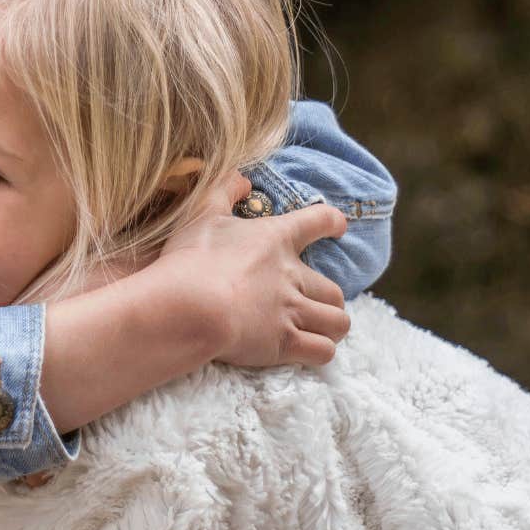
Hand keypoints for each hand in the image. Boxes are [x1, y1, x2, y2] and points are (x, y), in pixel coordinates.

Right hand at [155, 175, 350, 367]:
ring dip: (332, 327)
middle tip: (316, 303)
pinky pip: (323, 351)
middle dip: (330, 299)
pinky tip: (309, 351)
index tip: (338, 226)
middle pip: (334, 290)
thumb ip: (223, 189)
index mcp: (276, 239)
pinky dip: (320, 352)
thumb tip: (242, 177)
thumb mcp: (202, 212)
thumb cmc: (193, 258)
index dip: (331, 222)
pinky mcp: (285, 343)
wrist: (190, 306)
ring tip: (321, 330)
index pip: (318, 221)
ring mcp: (291, 311)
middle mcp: (292, 276)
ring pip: (338, 322)